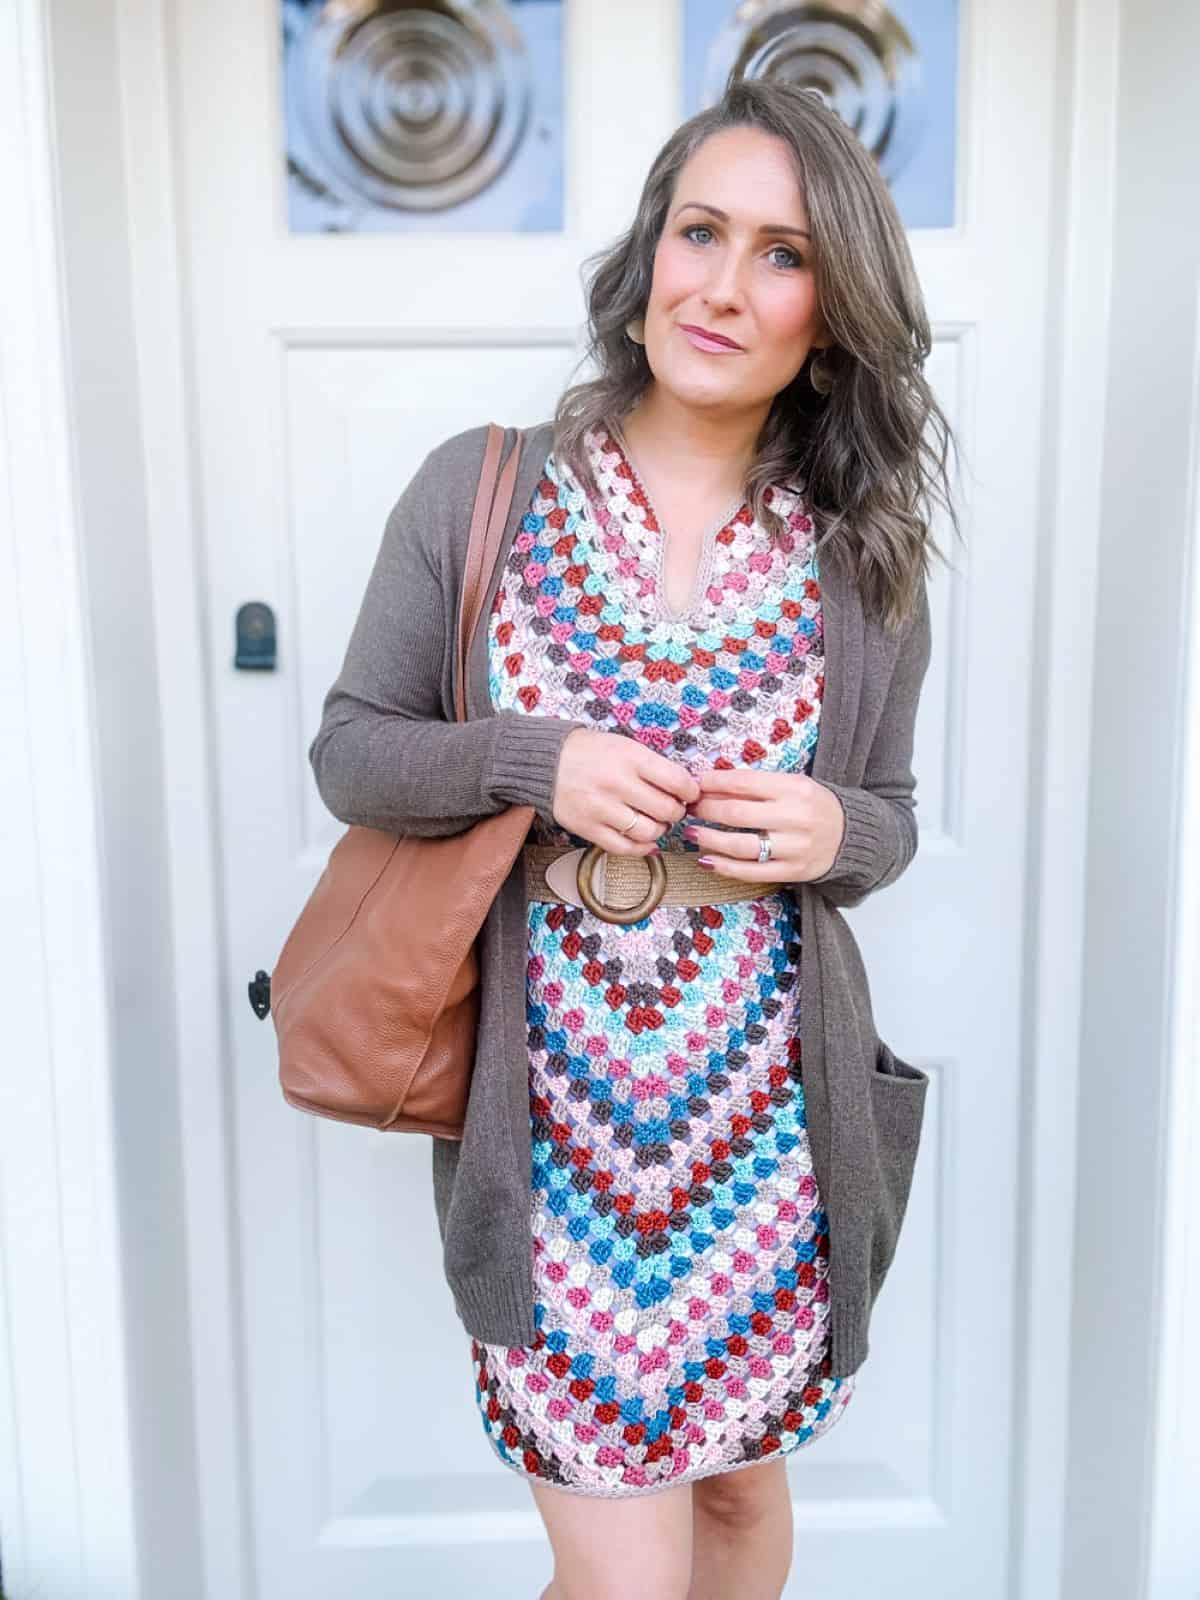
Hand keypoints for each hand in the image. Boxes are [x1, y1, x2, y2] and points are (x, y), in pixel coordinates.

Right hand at [552, 728, 700, 855]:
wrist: (546, 760)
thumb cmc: (589, 752)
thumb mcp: (625, 746)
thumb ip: (654, 766)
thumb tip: (685, 788)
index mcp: (630, 758)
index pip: (677, 781)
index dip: (691, 791)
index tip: (689, 794)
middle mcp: (617, 784)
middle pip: (666, 810)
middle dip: (676, 812)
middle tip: (671, 808)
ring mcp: (601, 808)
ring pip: (648, 832)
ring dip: (659, 831)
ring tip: (655, 822)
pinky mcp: (588, 828)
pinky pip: (624, 848)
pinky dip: (642, 848)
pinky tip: (645, 841)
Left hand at [684, 767, 845, 880]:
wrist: (851, 835)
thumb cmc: (814, 806)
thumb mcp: (793, 784)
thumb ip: (759, 784)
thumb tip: (712, 783)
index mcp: (795, 789)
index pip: (744, 783)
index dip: (714, 783)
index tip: (696, 784)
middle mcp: (795, 817)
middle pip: (737, 813)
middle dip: (706, 809)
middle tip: (690, 808)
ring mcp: (794, 847)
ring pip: (740, 845)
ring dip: (709, 839)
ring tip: (692, 832)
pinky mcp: (792, 871)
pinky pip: (751, 872)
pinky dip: (724, 867)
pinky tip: (706, 860)